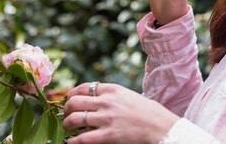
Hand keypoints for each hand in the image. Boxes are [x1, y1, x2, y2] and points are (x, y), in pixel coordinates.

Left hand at [63, 82, 179, 143]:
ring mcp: (106, 119)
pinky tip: (71, 142)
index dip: (72, 94)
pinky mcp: (108, 136)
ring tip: (68, 128)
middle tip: (66, 115)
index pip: (84, 87)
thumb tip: (93, 98)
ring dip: (67, 124)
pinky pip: (82, 138)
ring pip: (74, 119)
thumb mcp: (128, 95)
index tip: (69, 99)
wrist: (159, 126)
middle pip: (74, 101)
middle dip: (66, 109)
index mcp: (112, 89)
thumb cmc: (146, 111)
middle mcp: (106, 102)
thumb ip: (111, 95)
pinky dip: (73, 141)